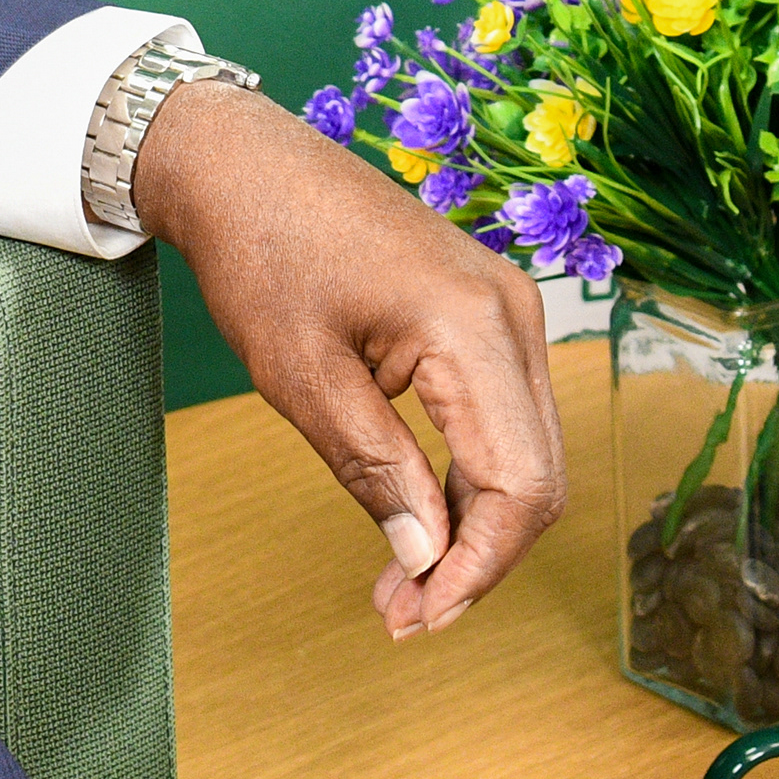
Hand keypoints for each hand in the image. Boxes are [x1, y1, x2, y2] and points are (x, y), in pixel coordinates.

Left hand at [129, 79, 565, 637]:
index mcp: (475, 325)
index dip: (478, 568)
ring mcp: (508, 309)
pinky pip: (503, 415)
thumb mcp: (301, 376)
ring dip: (472, 525)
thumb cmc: (259, 252)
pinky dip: (467, 476)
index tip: (416, 617)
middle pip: (538, 475)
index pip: (520, 484)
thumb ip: (373, 470)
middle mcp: (515, 314)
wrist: (241, 161)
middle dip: (477, 558)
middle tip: (399, 613)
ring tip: (400, 583)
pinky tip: (417, 518)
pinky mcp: (487, 313)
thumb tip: (427, 561)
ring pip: (526, 451)